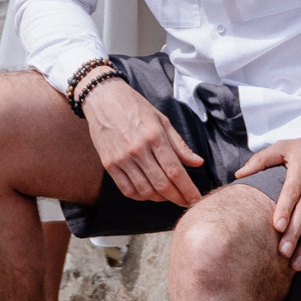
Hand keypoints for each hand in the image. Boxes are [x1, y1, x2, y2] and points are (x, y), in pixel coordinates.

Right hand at [82, 79, 203, 206]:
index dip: (188, 189)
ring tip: (169, 196)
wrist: (102, 98)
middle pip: (162, 185)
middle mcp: (138, 149)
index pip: (175, 171)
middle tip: (186, 202)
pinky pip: (127, 190)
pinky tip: (149, 193)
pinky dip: (140, 197)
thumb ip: (179, 145)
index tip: (196, 199)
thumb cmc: (135, 106)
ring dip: (160, 199)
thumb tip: (198, 162)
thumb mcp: (162, 120)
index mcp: (154, 136)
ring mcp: (121, 158)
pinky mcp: (109, 164)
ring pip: (145, 191)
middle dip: (178, 198)